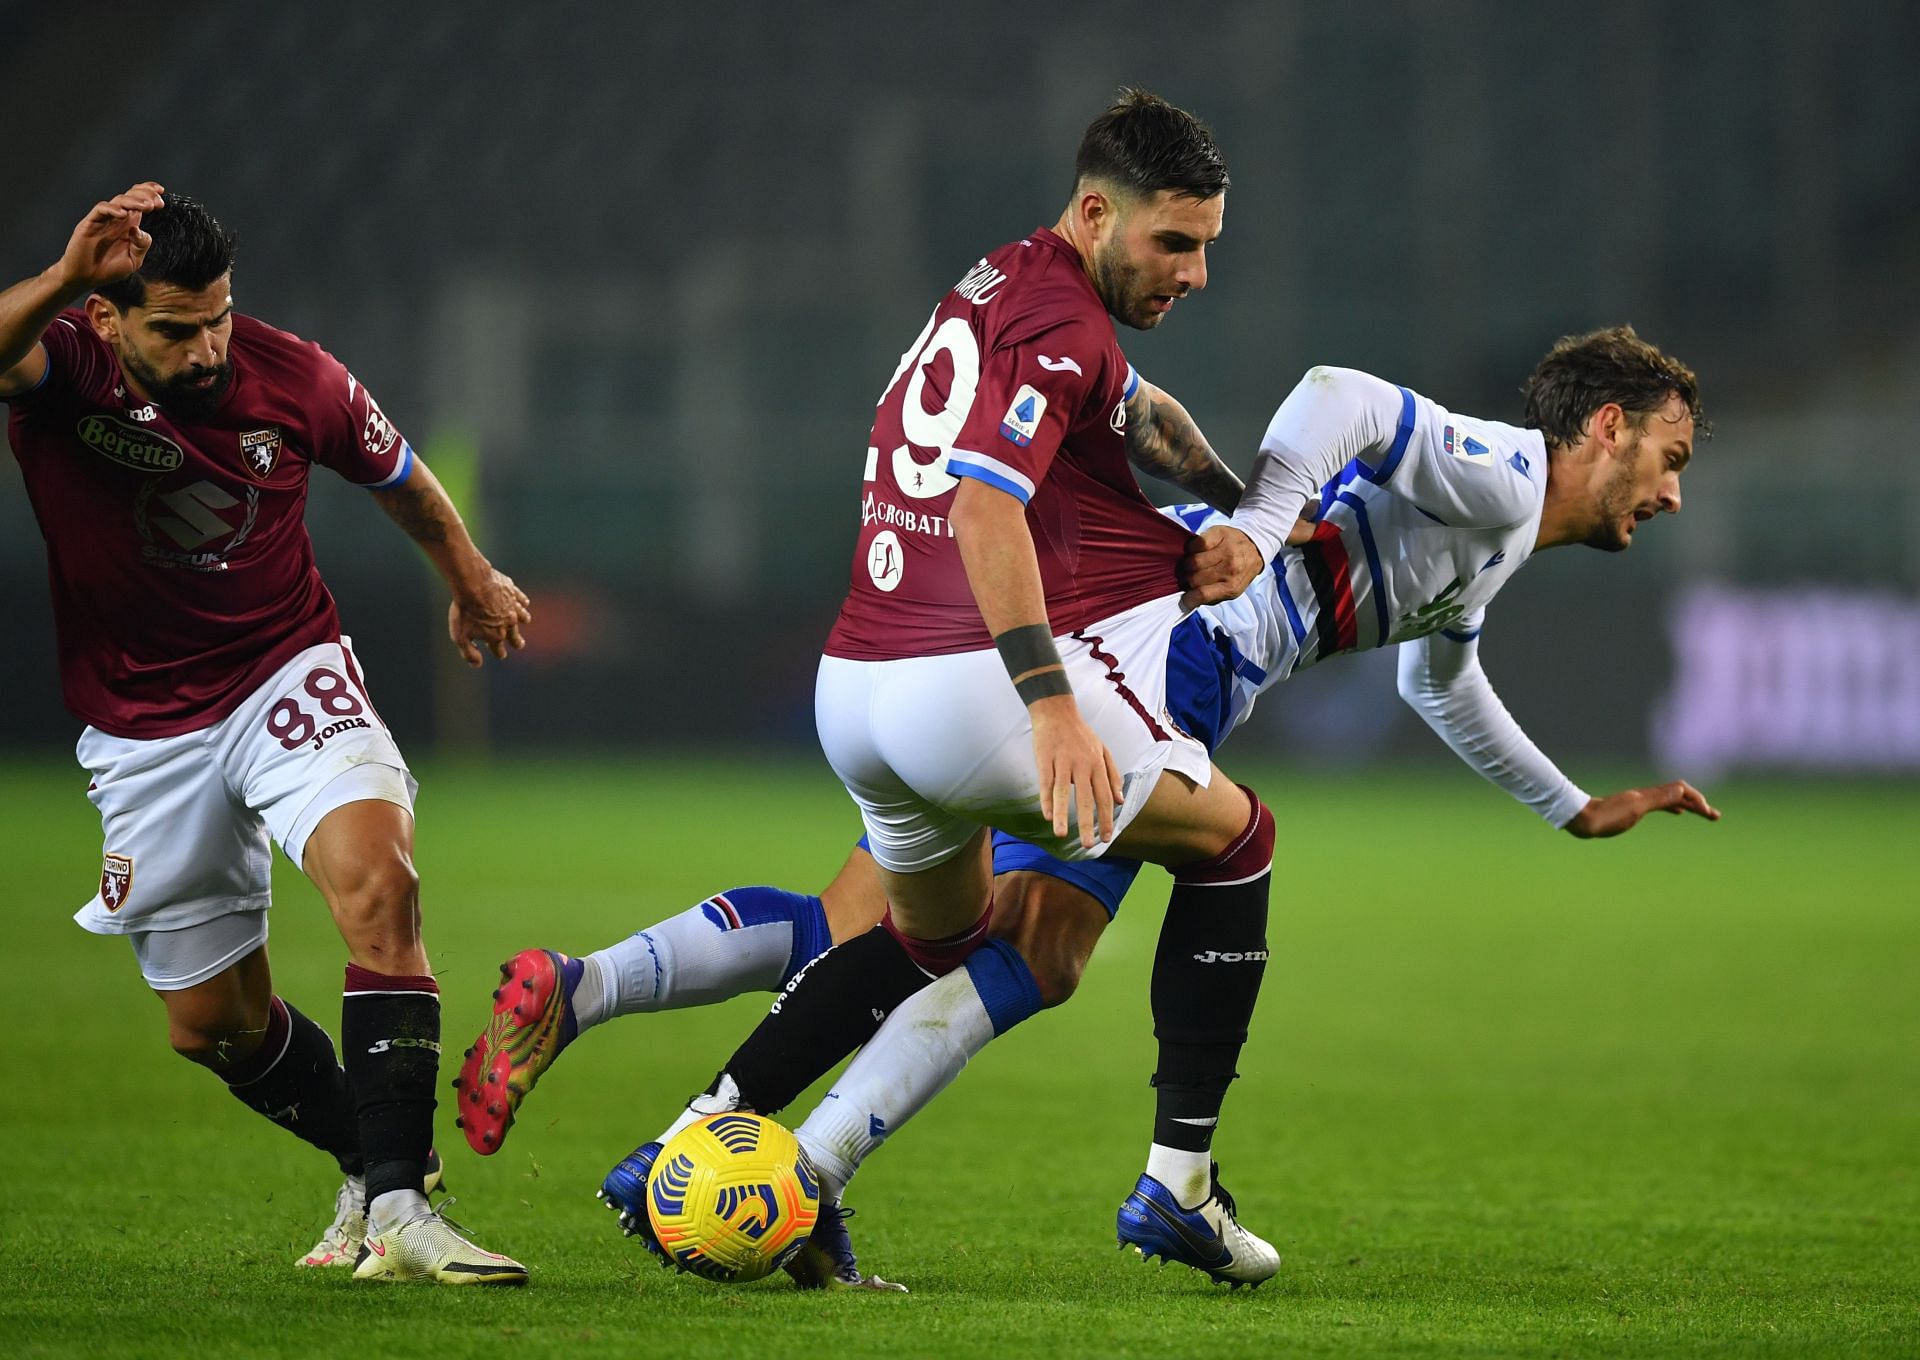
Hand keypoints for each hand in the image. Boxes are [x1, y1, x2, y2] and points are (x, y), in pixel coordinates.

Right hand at [59, 184, 165, 291]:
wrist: (85, 277)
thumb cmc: (108, 269)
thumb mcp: (133, 260)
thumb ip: (141, 245)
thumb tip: (138, 229)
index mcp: (128, 225)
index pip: (138, 201)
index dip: (149, 192)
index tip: (161, 191)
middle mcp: (116, 219)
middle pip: (130, 196)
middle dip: (145, 194)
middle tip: (157, 203)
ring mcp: (103, 220)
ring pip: (118, 200)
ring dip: (134, 201)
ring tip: (147, 207)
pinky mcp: (90, 223)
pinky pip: (101, 210)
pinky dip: (112, 209)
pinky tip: (124, 214)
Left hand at [447, 568, 531, 666]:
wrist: (473, 584)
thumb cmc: (465, 611)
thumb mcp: (460, 636)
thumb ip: (469, 653)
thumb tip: (477, 665)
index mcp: (496, 636)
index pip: (499, 649)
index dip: (498, 653)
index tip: (500, 655)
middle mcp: (509, 623)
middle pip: (514, 636)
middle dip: (516, 642)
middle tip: (519, 645)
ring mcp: (513, 607)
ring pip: (522, 616)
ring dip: (523, 619)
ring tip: (526, 620)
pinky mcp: (513, 592)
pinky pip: (521, 599)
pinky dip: (523, 602)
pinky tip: (524, 603)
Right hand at [1029, 695, 1123, 849]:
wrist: (1056, 711)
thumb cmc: (1080, 733)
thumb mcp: (1103, 750)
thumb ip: (1112, 775)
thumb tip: (1121, 800)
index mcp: (1097, 764)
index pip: (1104, 796)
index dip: (1106, 818)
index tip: (1106, 838)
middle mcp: (1082, 765)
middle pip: (1086, 798)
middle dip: (1088, 823)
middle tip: (1089, 845)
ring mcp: (1062, 762)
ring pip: (1062, 792)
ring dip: (1063, 815)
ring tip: (1061, 835)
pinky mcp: (1044, 759)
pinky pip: (1045, 783)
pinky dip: (1045, 799)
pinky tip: (1047, 816)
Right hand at [1178, 525, 1266, 609]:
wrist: (1253, 548)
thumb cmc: (1238, 572)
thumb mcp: (1230, 590)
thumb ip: (1211, 597)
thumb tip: (1188, 600)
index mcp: (1232, 587)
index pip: (1203, 594)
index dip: (1189, 598)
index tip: (1185, 598)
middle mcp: (1231, 568)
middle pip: (1195, 578)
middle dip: (1187, 579)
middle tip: (1188, 577)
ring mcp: (1226, 550)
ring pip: (1194, 561)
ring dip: (1187, 564)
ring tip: (1191, 565)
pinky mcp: (1220, 534)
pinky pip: (1197, 544)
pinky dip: (1192, 548)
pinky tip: (1196, 551)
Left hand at [1565, 780, 1719, 837]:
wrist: (1580, 820)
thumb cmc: (1605, 817)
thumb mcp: (1635, 809)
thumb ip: (1658, 799)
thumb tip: (1682, 789)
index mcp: (1648, 795)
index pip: (1680, 791)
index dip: (1697, 800)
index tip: (1709, 813)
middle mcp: (1645, 795)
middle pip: (1678, 795)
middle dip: (1698, 803)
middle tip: (1715, 816)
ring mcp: (1638, 801)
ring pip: (1670, 799)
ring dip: (1689, 804)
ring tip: (1703, 813)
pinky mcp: (1631, 808)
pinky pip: (1660, 805)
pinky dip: (1674, 806)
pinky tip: (1677, 811)